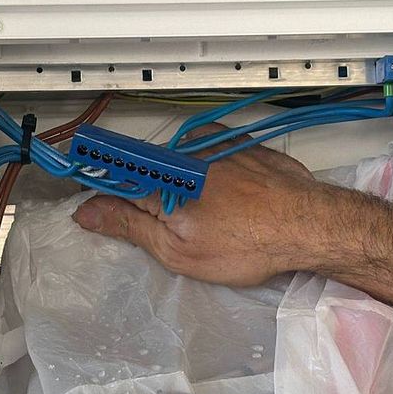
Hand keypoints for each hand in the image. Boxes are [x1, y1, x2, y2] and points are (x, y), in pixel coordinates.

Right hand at [73, 139, 318, 286]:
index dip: (102, 191)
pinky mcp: (238, 144)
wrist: (307, 225)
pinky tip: (229, 201)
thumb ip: (129, 226)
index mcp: (160, 178)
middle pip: (147, 171)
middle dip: (151, 197)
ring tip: (213, 220)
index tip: (97, 207)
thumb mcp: (177, 250)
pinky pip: (209, 156)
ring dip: (184, 187)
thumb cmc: (245, 245)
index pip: (111, 174)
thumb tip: (85, 212)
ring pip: (179, 164)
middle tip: (178, 231)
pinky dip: (210, 175)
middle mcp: (182, 154)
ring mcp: (213, 145)